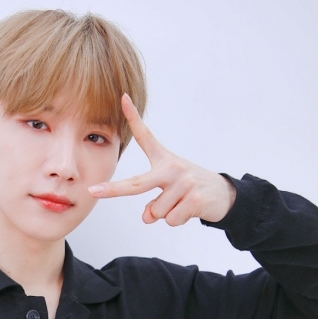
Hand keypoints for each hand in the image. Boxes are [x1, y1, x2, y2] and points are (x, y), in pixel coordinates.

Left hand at [88, 93, 235, 224]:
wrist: (224, 195)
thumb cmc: (189, 190)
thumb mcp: (169, 192)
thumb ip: (153, 204)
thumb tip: (147, 216)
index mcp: (163, 161)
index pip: (146, 137)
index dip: (134, 118)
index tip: (123, 98)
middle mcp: (172, 168)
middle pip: (137, 184)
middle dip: (114, 189)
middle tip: (94, 191)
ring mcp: (184, 182)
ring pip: (156, 212)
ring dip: (166, 214)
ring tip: (181, 203)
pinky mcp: (195, 199)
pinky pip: (171, 220)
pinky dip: (178, 220)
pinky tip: (190, 209)